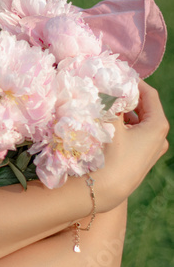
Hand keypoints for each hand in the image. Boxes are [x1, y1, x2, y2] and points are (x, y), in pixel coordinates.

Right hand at [95, 80, 168, 208]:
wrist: (104, 190)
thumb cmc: (109, 154)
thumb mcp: (110, 123)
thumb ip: (112, 100)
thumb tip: (108, 82)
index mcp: (158, 125)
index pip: (149, 94)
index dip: (133, 83)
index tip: (117, 76)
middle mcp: (161, 137)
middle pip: (146, 108)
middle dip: (128, 98)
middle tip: (109, 90)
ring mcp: (153, 149)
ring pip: (140, 122)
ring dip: (126, 113)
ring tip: (107, 108)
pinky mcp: (144, 158)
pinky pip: (137, 135)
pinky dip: (126, 127)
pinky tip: (110, 127)